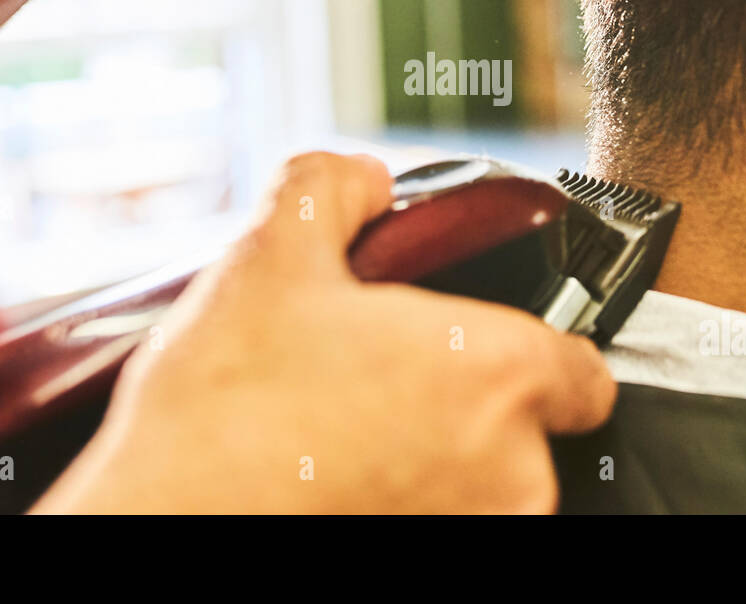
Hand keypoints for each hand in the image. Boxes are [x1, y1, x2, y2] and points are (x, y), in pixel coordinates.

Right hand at [33, 152, 616, 513]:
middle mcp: (510, 473)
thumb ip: (336, 187)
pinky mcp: (432, 570)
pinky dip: (405, 502)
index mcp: (497, 375)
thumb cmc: (223, 409)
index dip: (541, 350)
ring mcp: (474, 534)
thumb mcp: (272, 254)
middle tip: (381, 380)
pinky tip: (336, 477)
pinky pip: (443, 519)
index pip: (585, 371)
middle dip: (465, 403)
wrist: (161, 525)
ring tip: (347, 431)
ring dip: (434, 459)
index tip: (482, 347)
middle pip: (528, 430)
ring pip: (483, 485)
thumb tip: (367, 181)